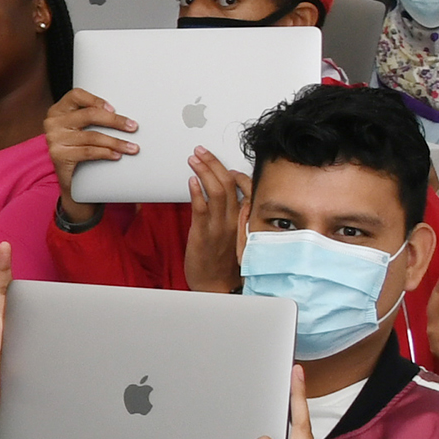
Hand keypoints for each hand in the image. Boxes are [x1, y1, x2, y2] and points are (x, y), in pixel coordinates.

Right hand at [44, 87, 136, 217]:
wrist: (68, 177)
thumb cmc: (78, 146)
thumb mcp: (79, 127)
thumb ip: (92, 116)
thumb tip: (124, 115)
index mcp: (58, 110)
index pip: (76, 95)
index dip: (96, 100)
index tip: (114, 109)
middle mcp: (53, 122)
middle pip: (89, 115)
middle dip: (115, 121)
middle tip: (132, 127)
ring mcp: (54, 139)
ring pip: (92, 136)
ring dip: (116, 142)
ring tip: (131, 147)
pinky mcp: (59, 155)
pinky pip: (88, 152)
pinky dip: (106, 153)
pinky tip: (117, 155)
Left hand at [180, 151, 252, 294]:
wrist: (216, 286)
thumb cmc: (224, 262)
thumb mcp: (236, 236)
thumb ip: (233, 216)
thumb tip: (223, 198)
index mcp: (244, 219)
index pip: (247, 187)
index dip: (234, 172)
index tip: (223, 164)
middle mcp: (234, 220)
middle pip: (228, 183)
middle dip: (213, 163)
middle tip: (201, 151)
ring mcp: (219, 226)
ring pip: (216, 191)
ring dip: (203, 171)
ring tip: (193, 159)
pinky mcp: (203, 233)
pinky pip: (201, 208)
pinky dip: (196, 192)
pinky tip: (191, 181)